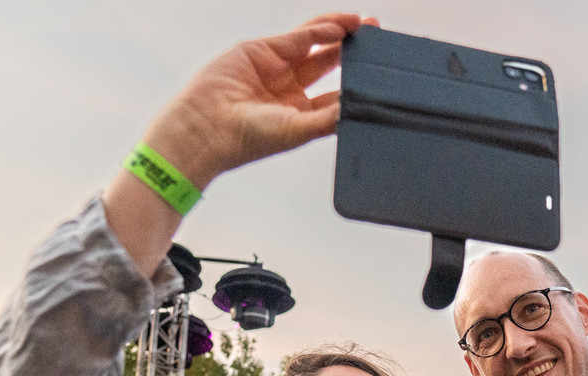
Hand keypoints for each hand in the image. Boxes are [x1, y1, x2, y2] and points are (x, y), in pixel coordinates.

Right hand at [142, 13, 371, 188]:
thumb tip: (359, 108)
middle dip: (352, 49)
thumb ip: (329, 117)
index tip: (380, 74)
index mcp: (300, 113)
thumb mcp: (297, 129)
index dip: (357, 82)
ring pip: (314, 44)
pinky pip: (296, 37)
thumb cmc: (248, 139)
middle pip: (329, 63)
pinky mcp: (261, 50)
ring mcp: (275, 68)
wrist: (206, 127)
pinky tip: (340, 28)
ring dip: (339, 32)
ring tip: (363, 25)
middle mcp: (289, 89)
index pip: (336, 93)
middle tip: (377, 37)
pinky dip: (319, 31)